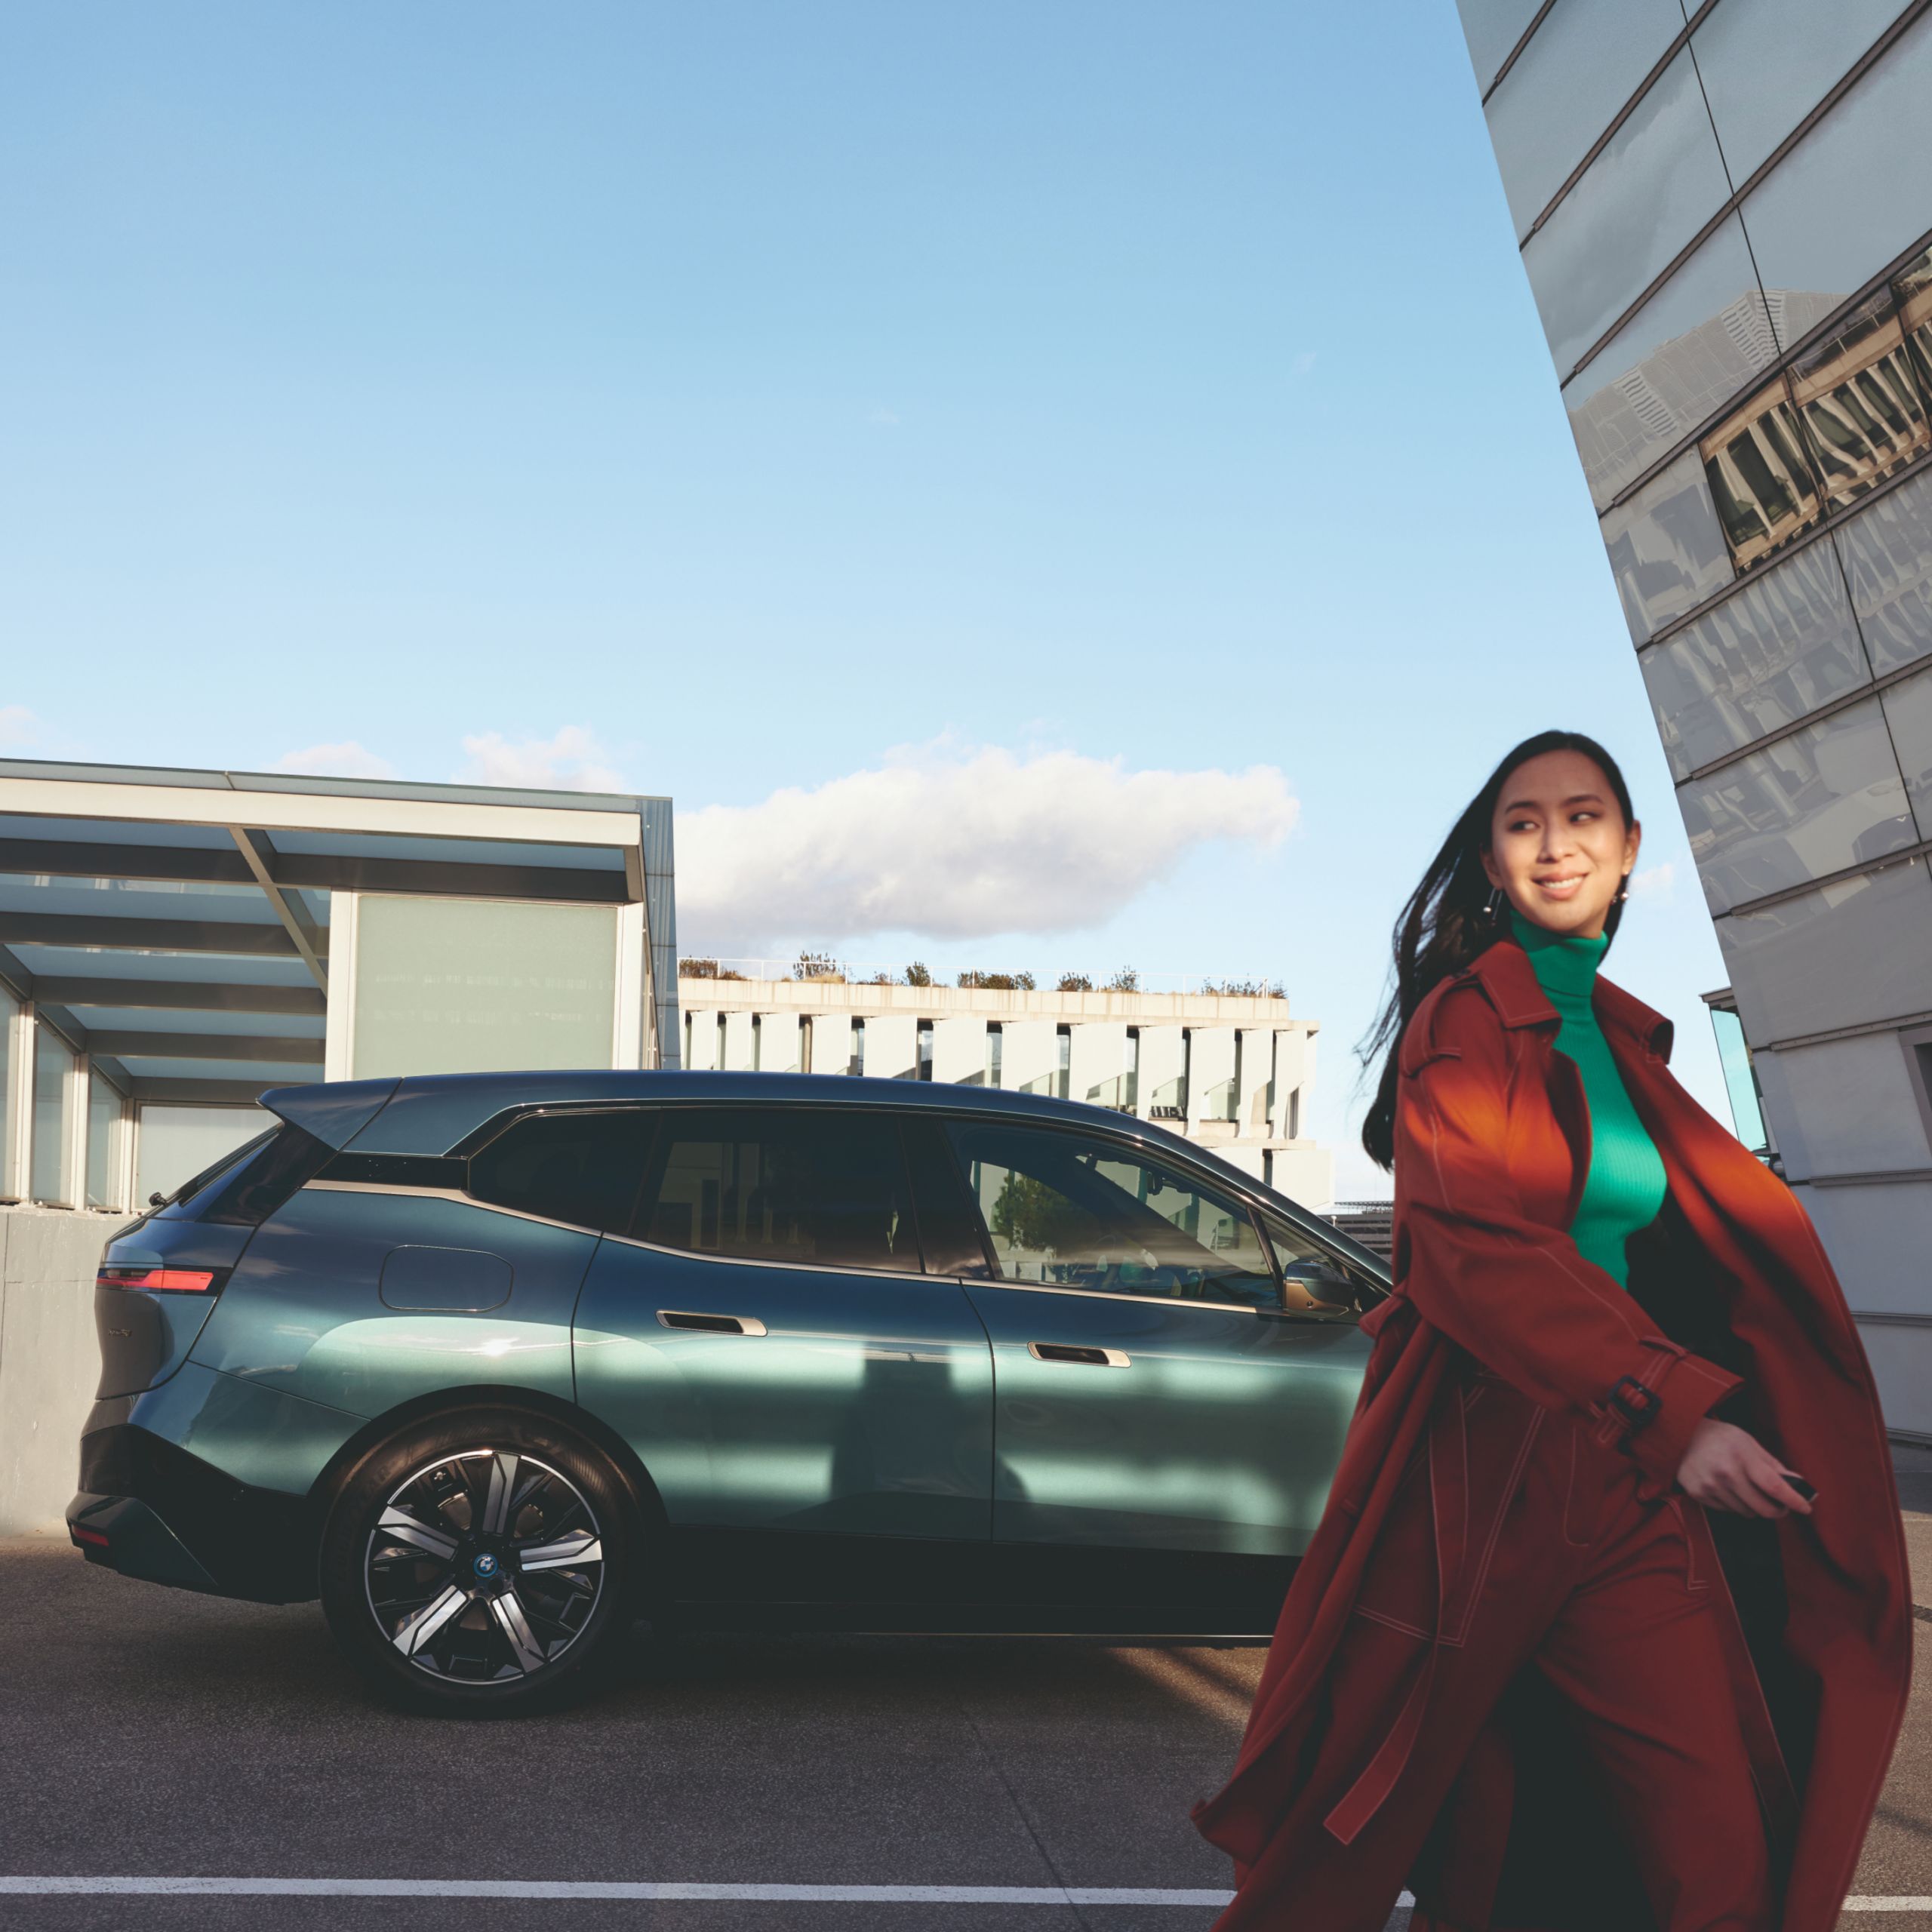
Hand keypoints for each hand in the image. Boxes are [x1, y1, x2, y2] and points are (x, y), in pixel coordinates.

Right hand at [1676, 1419, 1812, 1517]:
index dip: (1793, 1500)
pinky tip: (1728, 1489)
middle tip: (1780, 1505)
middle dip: (1777, 1510)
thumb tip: (1797, 1484)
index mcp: (1741, 1456)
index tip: (1806, 1508)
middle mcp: (1725, 1473)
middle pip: (1763, 1508)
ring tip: (1748, 1491)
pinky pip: (1728, 1511)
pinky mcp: (1698, 1494)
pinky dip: (1734, 1504)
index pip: (1774, 1486)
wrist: (1680, 1434)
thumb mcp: (1748, 1442)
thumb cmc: (1720, 1437)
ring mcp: (1710, 1485)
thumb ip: (1773, 1465)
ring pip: (1746, 1512)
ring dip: (1753, 1507)